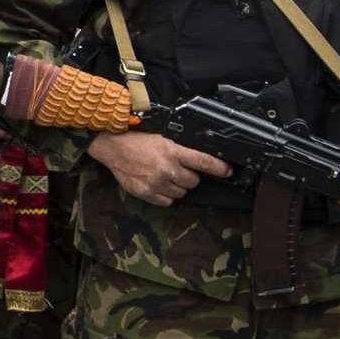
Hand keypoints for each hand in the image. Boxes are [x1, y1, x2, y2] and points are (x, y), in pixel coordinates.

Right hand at [88, 129, 230, 205]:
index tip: (228, 171)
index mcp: (173, 151)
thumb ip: (179, 148)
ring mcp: (156, 183)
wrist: (111, 146)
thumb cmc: (135, 138)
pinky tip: (158, 184)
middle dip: (190, 176)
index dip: (221, 169)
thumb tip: (198, 159)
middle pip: (194, 181)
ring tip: (166, 176)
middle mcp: (167, 169)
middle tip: (179, 169)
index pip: (205, 163)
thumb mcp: (162, 136)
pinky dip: (166, 195)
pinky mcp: (146, 193)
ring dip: (178, 186)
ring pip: (181, 193)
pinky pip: (167, 201)